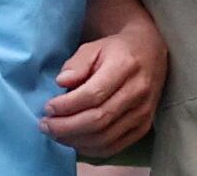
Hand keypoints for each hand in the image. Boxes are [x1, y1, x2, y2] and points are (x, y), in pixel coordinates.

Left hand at [41, 22, 167, 157]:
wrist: (150, 53)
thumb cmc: (117, 50)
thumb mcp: (95, 47)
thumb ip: (77, 64)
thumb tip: (61, 82)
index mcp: (125, 66)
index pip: (94, 94)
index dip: (68, 105)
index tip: (48, 107)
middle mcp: (137, 91)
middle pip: (98, 119)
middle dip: (67, 126)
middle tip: (45, 125)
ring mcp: (143, 112)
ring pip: (105, 136)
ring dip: (76, 140)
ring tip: (56, 133)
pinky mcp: (143, 126)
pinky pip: (114, 146)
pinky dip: (91, 149)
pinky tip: (75, 141)